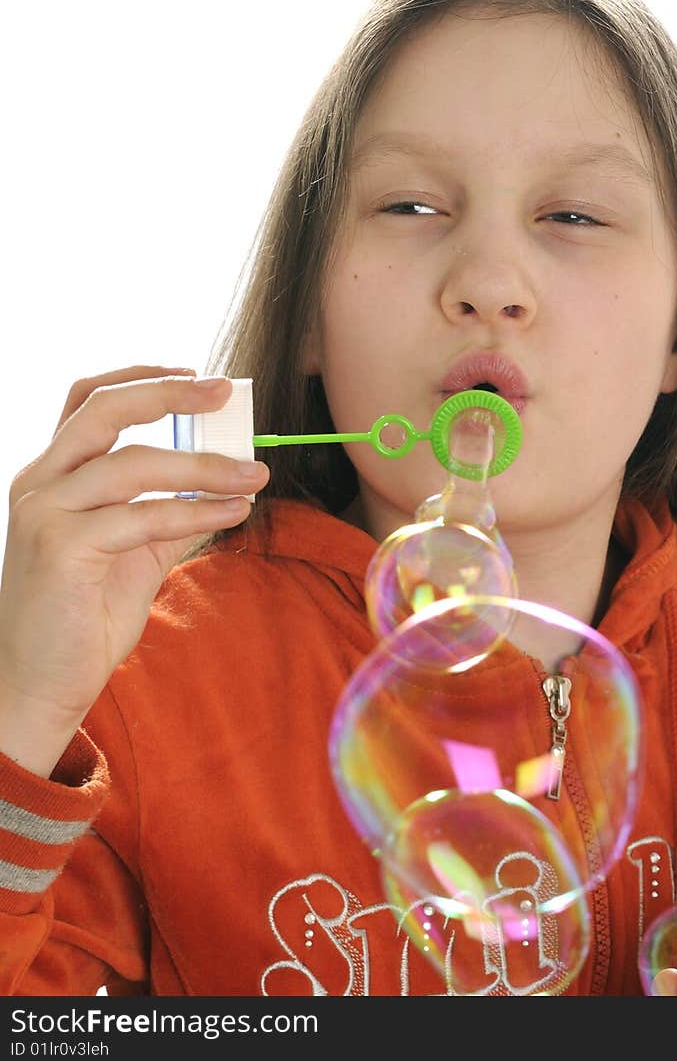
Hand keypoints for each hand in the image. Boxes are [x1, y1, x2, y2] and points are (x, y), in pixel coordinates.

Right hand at [0, 366, 269, 775]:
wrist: (39, 686)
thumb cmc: (81, 619)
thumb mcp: (133, 553)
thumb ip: (167, 514)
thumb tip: (223, 483)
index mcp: (51, 475)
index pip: (88, 401)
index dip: (140, 377)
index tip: (193, 374)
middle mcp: (39, 484)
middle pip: (103, 409)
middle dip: (169, 394)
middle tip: (224, 392)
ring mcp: (44, 514)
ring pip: (134, 464)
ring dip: (204, 465)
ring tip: (254, 474)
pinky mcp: (62, 549)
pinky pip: (144, 516)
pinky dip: (196, 510)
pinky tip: (233, 512)